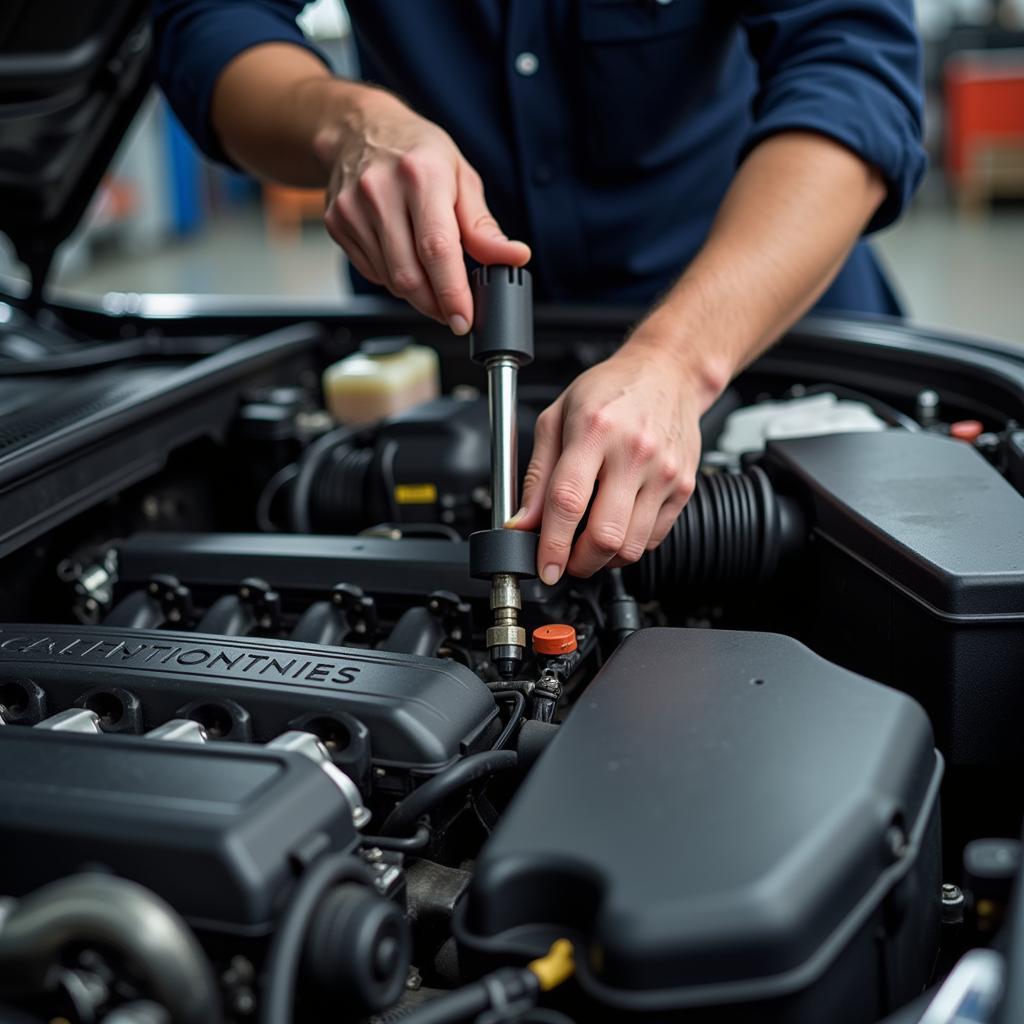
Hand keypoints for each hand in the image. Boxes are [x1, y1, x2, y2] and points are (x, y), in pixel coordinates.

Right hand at [314, 89, 529, 333]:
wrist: (359, 129)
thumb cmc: (416, 153)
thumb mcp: (461, 179)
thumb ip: (484, 227)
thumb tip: (513, 257)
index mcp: (421, 175)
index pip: (437, 249)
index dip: (452, 292)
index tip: (464, 318)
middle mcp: (381, 190)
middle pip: (409, 275)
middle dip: (435, 304)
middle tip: (453, 310)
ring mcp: (352, 209)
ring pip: (390, 280)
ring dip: (416, 293)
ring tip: (430, 276)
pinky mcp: (337, 224)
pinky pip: (372, 272)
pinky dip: (394, 278)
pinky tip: (403, 256)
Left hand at [511, 338, 710, 582]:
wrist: (668, 373)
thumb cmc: (610, 390)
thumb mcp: (557, 419)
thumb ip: (537, 475)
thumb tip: (521, 523)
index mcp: (595, 430)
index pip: (568, 501)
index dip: (552, 544)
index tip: (544, 567)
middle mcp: (634, 452)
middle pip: (605, 536)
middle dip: (578, 562)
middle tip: (565, 560)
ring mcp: (664, 472)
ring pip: (631, 546)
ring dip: (604, 560)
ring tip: (588, 545)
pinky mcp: (683, 486)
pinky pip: (654, 538)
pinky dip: (629, 546)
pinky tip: (616, 526)